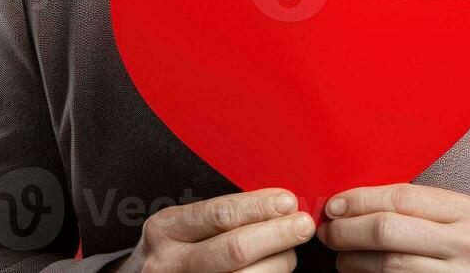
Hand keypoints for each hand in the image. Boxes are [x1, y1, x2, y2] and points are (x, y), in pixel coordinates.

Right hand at [113, 187, 314, 272]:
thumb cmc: (173, 250)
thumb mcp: (182, 225)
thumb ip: (220, 215)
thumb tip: (279, 204)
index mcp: (166, 229)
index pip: (220, 215)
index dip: (259, 207)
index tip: (288, 202)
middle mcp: (169, 263)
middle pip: (235, 249)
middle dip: (277, 235)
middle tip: (303, 226)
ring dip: (278, 262)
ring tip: (289, 251)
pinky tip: (275, 269)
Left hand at [317, 184, 469, 272]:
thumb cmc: (455, 242)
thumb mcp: (444, 216)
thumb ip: (405, 206)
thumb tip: (345, 203)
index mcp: (462, 210)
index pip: (401, 197)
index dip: (360, 200)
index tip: (334, 205)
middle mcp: (464, 243)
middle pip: (389, 231)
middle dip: (348, 231)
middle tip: (329, 232)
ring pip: (388, 265)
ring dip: (353, 260)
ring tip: (340, 256)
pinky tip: (358, 272)